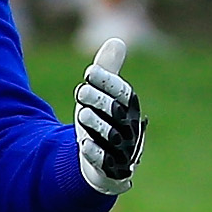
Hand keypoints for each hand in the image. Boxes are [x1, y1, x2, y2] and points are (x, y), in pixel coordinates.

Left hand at [75, 36, 144, 195]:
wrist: (104, 164)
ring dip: (97, 124)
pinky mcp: (110, 170)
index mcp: (130, 110)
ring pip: (112, 137)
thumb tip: (117, 40)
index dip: (107, 81)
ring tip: (82, 114)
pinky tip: (83, 144)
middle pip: (119, 113)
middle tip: (81, 92)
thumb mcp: (102, 96)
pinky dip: (95, 153)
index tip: (88, 72)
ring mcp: (122, 152)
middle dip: (100, 100)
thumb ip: (108, 72)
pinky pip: (105, 162)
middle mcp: (130, 130)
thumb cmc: (103, 124)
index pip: (124, 93)